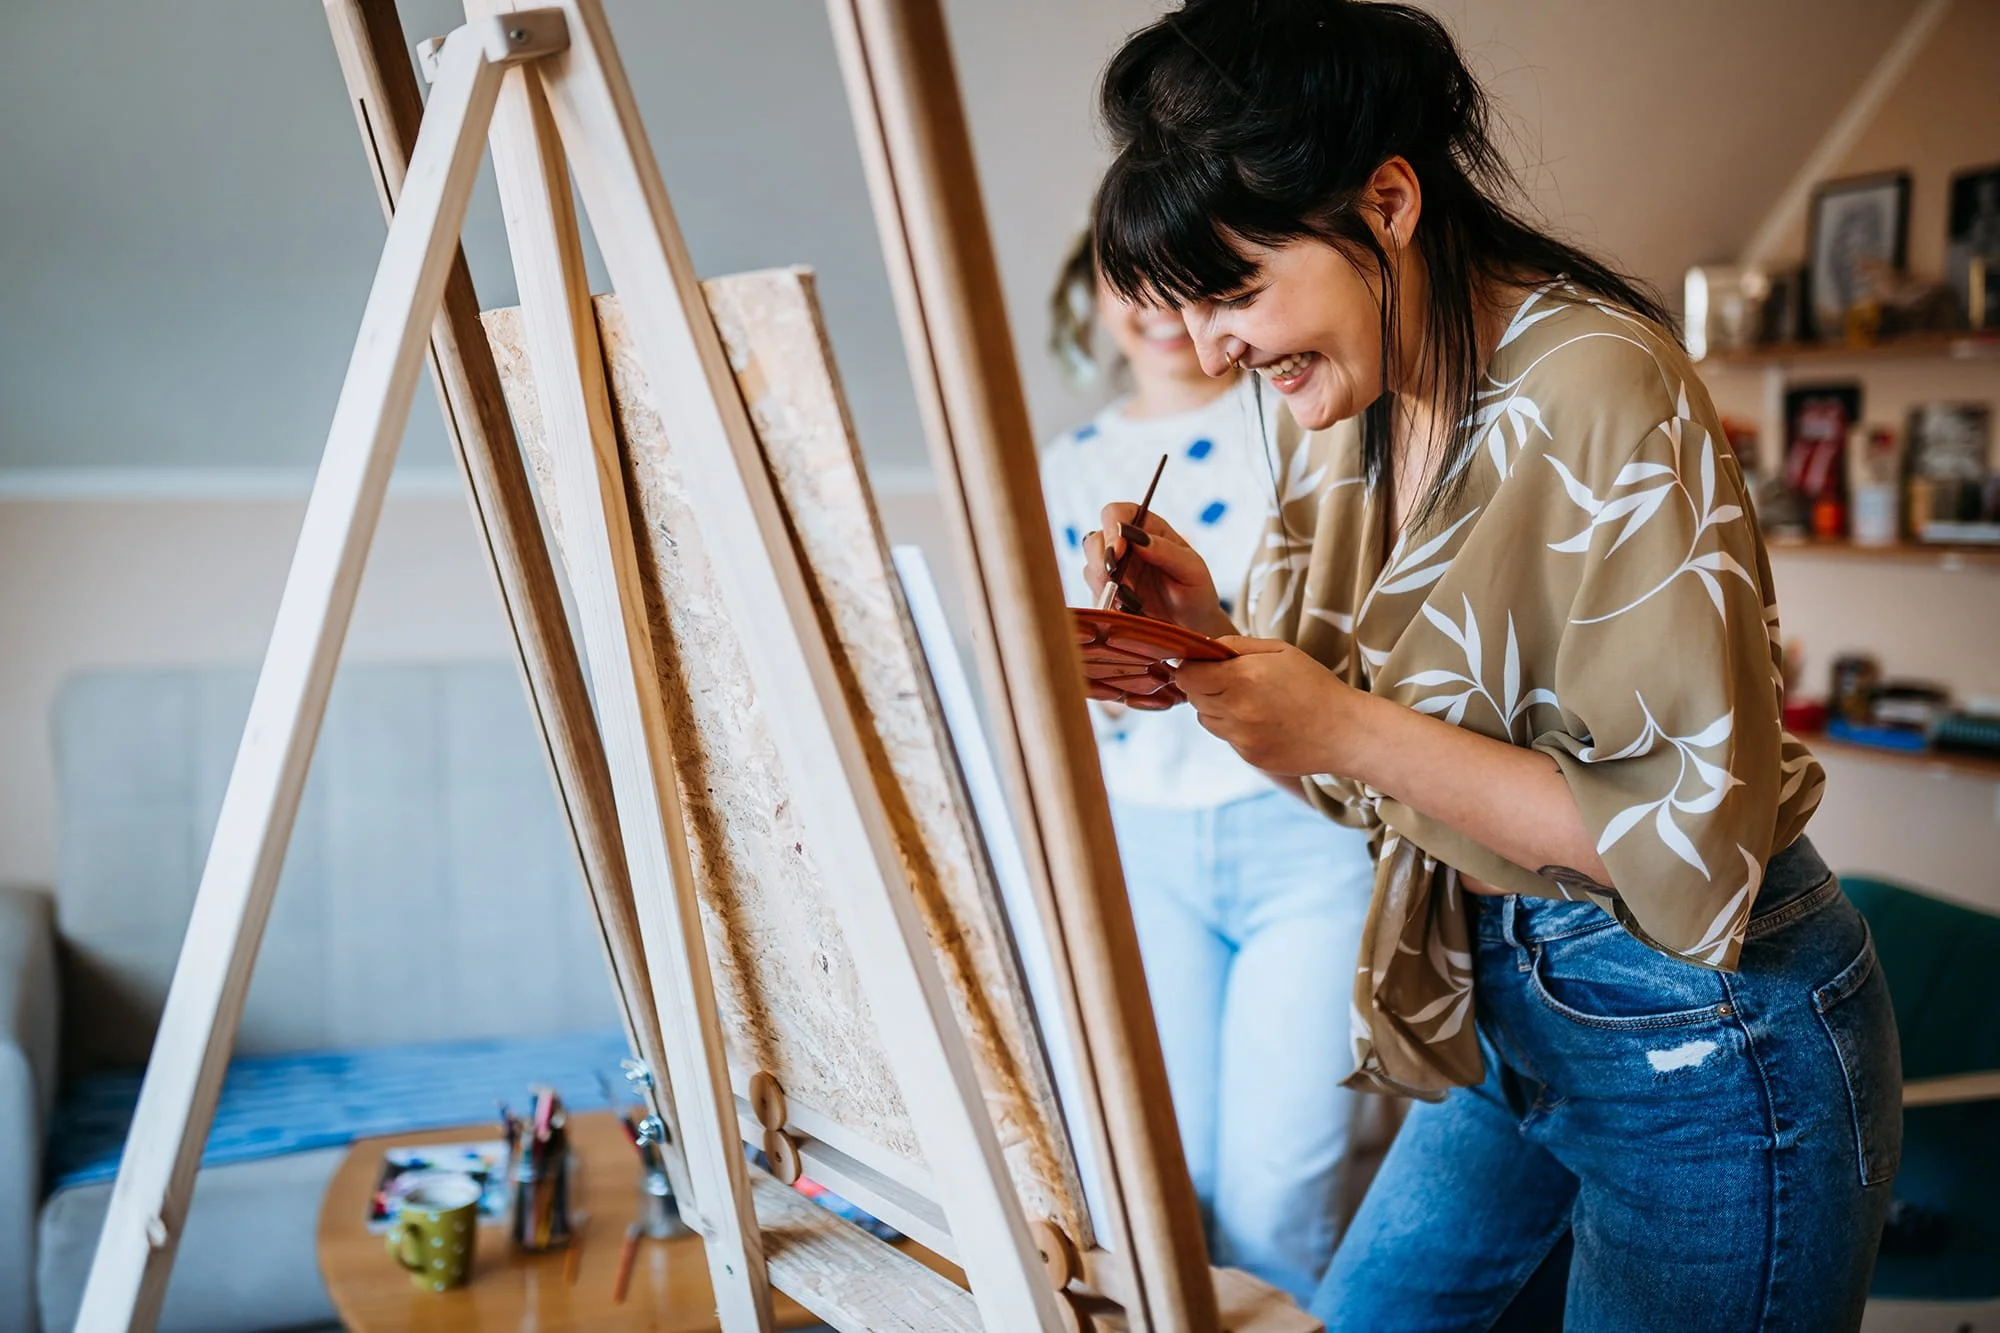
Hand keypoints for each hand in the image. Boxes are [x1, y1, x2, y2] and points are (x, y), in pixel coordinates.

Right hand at [1082, 504, 1232, 638]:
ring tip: (1130, 601)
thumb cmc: (1196, 591)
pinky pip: (1095, 595)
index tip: (1118, 551)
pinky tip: (1127, 610)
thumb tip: (1138, 538)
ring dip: (1104, 585)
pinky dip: (1106, 602)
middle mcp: (1126, 546)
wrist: (1192, 626)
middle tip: (1116, 582)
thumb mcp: (1191, 569)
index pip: (1117, 513)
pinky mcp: (1108, 594)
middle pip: (1095, 540)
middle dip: (1101, 561)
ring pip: (1090, 568)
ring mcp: (1115, 570)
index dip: (1111, 527)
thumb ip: (1165, 551)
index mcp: (1147, 528)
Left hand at [1173, 637, 1363, 774]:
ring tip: (1251, 701)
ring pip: (1206, 720)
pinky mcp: (1249, 757)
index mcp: (1242, 678)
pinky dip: (1236, 728)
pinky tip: (1265, 722)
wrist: (1346, 731)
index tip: (1205, 664)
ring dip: (1218, 708)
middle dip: (1204, 686)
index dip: (1192, 667)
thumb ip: (1236, 645)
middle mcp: (1237, 711)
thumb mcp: (1279, 650)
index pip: (1187, 675)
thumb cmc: (1314, 684)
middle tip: (1232, 681)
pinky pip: (1227, 738)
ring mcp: (1242, 738)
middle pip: (1193, 698)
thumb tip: (1202, 648)